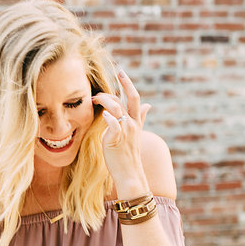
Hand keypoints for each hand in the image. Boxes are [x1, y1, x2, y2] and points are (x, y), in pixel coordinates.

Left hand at [92, 67, 152, 198]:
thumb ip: (141, 118)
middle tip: (110, 76)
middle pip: (130, 98)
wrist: (129, 174)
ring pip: (117, 108)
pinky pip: (113, 124)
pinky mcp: (116, 139)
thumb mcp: (136, 134)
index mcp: (136, 122)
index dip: (128, 83)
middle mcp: (132, 124)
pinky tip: (102, 115)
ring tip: (94, 99)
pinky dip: (108, 118)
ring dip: (105, 100)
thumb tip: (149, 105)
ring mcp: (125, 131)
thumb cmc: (128, 155)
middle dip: (122, 84)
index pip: (135, 98)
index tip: (121, 71)